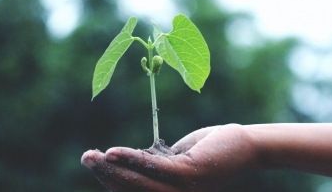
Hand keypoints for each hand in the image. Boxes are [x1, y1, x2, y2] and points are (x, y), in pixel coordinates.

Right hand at [81, 124, 258, 191]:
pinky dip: (131, 161)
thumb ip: (156, 164)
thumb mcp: (177, 159)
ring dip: (112, 169)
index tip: (96, 163)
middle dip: (106, 175)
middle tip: (86, 157)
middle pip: (132, 191)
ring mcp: (184, 190)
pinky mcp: (190, 175)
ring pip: (139, 183)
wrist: (245, 144)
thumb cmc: (211, 150)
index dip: (112, 181)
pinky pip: (154, 169)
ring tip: (92, 156)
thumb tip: (130, 161)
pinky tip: (113, 153)